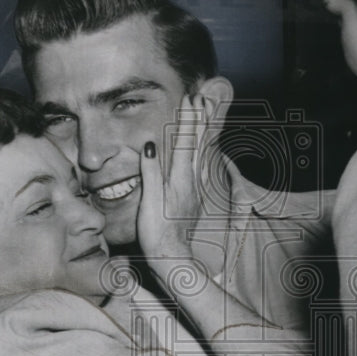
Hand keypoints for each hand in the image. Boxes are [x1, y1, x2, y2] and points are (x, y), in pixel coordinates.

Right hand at [137, 93, 208, 263]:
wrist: (173, 258)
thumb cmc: (157, 233)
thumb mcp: (149, 204)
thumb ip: (150, 173)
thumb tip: (150, 145)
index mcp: (179, 180)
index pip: (185, 142)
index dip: (188, 119)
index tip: (191, 99)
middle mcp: (191, 181)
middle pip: (198, 143)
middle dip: (200, 119)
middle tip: (203, 97)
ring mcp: (195, 189)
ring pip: (203, 153)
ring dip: (204, 131)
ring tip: (206, 114)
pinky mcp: (195, 197)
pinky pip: (202, 166)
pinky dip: (203, 150)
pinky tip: (203, 148)